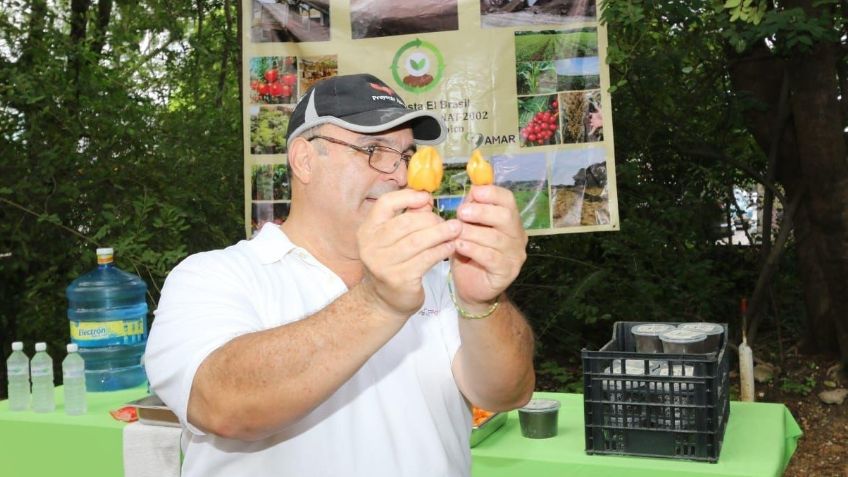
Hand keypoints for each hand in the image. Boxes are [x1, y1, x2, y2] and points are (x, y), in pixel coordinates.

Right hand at [358, 189, 461, 317]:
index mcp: (368, 230)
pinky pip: (425, 258)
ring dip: (441, 233)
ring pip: (418, 240)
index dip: (408, 197)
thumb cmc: (394, 264)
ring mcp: (383, 264)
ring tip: (456, 230)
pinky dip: (441, 250)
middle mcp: (371, 246)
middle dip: (432, 219)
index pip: (385, 204)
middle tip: (449, 220)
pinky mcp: (399, 278)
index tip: (427, 198)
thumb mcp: (394, 239)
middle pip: (406, 222)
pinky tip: (451, 247)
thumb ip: (408, 218)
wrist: (386, 300)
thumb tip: (426, 200)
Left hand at [451, 185, 527, 311]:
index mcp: (509, 220)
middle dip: (481, 212)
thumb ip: (470, 209)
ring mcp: (515, 255)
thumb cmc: (469, 253)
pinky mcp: (507, 272)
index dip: (492, 193)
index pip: (508, 200)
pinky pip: (491, 257)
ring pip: (495, 238)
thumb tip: (471, 188)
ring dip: (472, 233)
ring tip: (455, 233)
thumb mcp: (468, 227)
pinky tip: (460, 246)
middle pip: (506, 216)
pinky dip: (473, 249)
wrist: (472, 287)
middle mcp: (517, 236)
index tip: (474, 193)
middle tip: (461, 214)